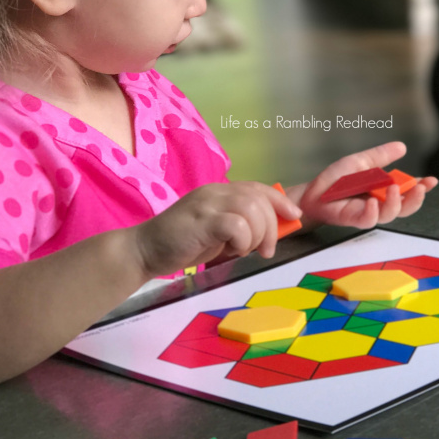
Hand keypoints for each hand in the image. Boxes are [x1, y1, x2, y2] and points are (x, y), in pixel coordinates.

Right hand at [131, 182, 302, 278]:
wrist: (144, 250)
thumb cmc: (182, 243)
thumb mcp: (217, 231)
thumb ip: (240, 225)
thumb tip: (272, 230)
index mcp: (220, 191)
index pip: (258, 188)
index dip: (280, 200)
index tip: (294, 215)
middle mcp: (215, 192)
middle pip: (260, 199)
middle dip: (272, 226)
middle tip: (265, 250)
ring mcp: (207, 204)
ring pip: (252, 209)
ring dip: (257, 235)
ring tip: (243, 250)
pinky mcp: (201, 221)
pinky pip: (237, 224)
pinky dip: (242, 240)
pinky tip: (231, 250)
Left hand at [294, 142, 436, 229]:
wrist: (313, 192)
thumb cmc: (336, 180)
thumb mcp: (362, 162)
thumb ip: (381, 156)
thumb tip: (402, 146)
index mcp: (384, 191)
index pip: (408, 192)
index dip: (422, 188)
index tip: (432, 181)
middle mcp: (380, 204)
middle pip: (405, 208)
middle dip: (416, 199)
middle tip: (419, 188)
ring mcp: (368, 213)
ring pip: (389, 215)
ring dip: (395, 203)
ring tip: (393, 188)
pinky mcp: (354, 219)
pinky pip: (367, 220)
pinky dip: (372, 213)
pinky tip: (372, 202)